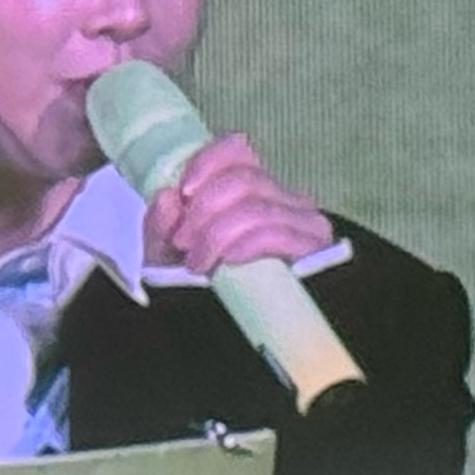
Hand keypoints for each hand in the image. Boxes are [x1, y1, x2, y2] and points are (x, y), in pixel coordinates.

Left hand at [142, 131, 333, 280]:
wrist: (220, 327)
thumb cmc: (198, 278)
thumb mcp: (166, 251)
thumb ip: (160, 224)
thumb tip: (168, 197)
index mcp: (247, 186)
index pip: (236, 148)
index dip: (207, 163)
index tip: (183, 192)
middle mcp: (281, 195)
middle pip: (243, 179)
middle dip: (204, 209)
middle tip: (181, 242)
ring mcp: (303, 221)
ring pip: (257, 208)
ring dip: (217, 234)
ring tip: (197, 262)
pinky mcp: (314, 248)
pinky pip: (278, 234)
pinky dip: (245, 244)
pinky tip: (229, 261)